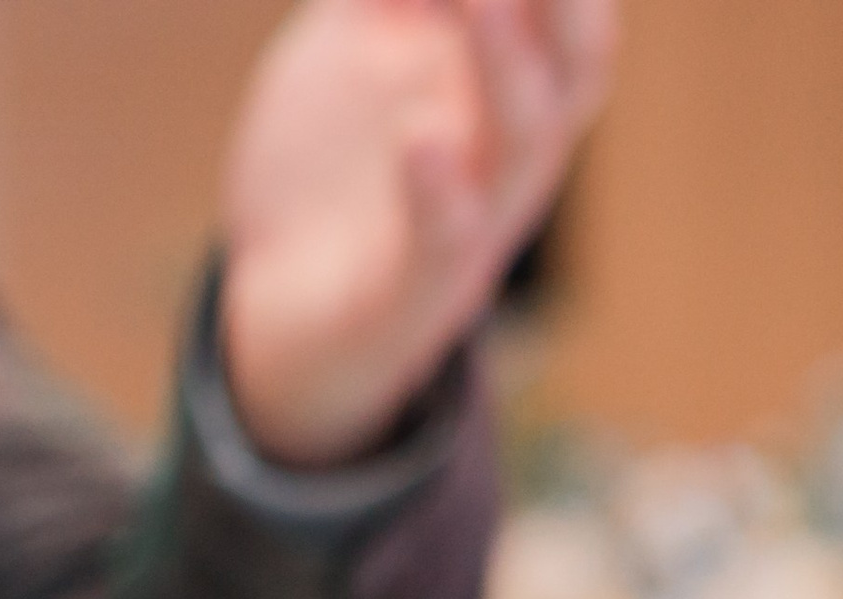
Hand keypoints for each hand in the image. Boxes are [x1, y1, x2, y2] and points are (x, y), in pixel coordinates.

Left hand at [219, 0, 613, 465]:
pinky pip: (445, 243)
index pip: (564, 11)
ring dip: (510, 62)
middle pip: (577, 60)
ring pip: (526, 141)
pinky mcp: (417, 297)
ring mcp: (476, 223)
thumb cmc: (330, 164)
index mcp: (506, 81)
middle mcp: (510, 151)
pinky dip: (438, 191)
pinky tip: (418, 139)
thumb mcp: (343, 45)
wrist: (281, 307)